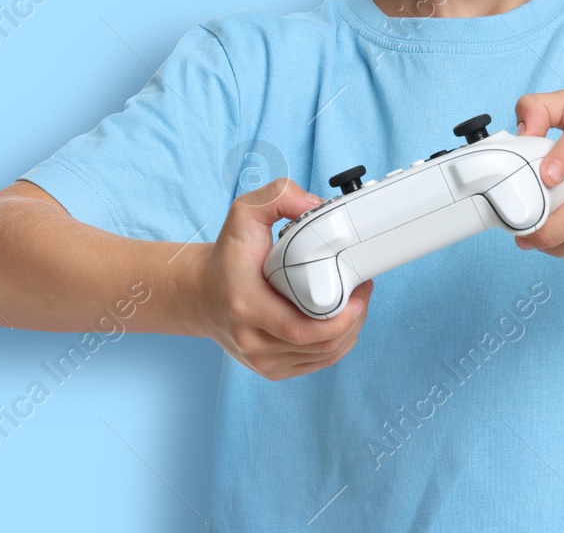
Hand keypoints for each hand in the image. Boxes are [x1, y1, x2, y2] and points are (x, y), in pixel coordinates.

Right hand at [187, 177, 372, 380]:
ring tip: (356, 302)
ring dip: (350, 332)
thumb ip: (278, 196)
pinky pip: (315, 363)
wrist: (200, 292)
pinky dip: (337, 345)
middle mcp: (251, 340)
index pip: (301, 329)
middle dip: (353, 320)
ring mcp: (261, 360)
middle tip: (363, 290)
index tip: (358, 291)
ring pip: (323, 357)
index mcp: (246, 306)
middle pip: (320, 345)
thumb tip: (317, 205)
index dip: (340, 318)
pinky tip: (343, 322)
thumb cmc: (227, 255)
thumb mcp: (245, 213)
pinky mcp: (270, 369)